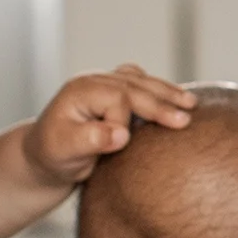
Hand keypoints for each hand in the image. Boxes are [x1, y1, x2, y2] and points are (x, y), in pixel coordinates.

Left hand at [24, 64, 197, 186]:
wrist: (45, 156)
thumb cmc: (53, 155)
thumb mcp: (65, 150)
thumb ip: (90, 140)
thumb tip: (121, 134)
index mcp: (82, 90)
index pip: (118, 99)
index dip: (124, 123)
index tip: (119, 146)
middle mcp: (95, 81)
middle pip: (136, 86)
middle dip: (162, 102)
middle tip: (185, 119)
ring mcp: (106, 83)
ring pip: (143, 82)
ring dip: (167, 92)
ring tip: (191, 104)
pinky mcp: (114, 92)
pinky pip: (141, 84)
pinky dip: (160, 90)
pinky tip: (176, 97)